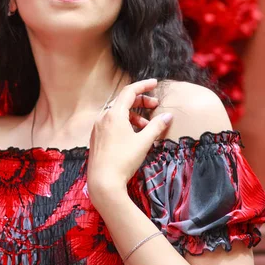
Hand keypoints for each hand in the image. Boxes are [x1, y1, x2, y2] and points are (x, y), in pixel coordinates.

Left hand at [86, 78, 172, 202]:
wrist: (103, 181)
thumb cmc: (124, 160)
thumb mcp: (144, 142)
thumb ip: (156, 127)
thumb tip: (168, 116)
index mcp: (113, 114)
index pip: (129, 91)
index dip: (143, 85)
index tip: (155, 83)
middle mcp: (103, 117)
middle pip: (123, 101)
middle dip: (140, 102)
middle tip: (155, 106)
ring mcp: (97, 127)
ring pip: (117, 113)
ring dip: (134, 115)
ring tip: (147, 127)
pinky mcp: (96, 137)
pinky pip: (111, 123)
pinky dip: (124, 123)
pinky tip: (134, 135)